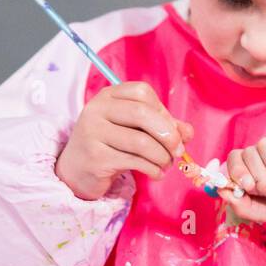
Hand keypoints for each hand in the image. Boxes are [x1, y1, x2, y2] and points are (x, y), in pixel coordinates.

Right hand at [55, 82, 193, 199]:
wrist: (76, 170)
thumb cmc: (110, 145)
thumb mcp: (134, 130)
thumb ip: (162, 126)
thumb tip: (188, 133)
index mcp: (108, 96)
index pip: (142, 92)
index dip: (163, 111)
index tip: (171, 129)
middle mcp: (97, 110)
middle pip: (142, 113)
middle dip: (168, 134)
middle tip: (178, 151)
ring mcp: (93, 132)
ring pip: (141, 141)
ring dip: (162, 156)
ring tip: (166, 165)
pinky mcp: (95, 157)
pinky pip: (134, 161)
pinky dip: (153, 169)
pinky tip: (156, 173)